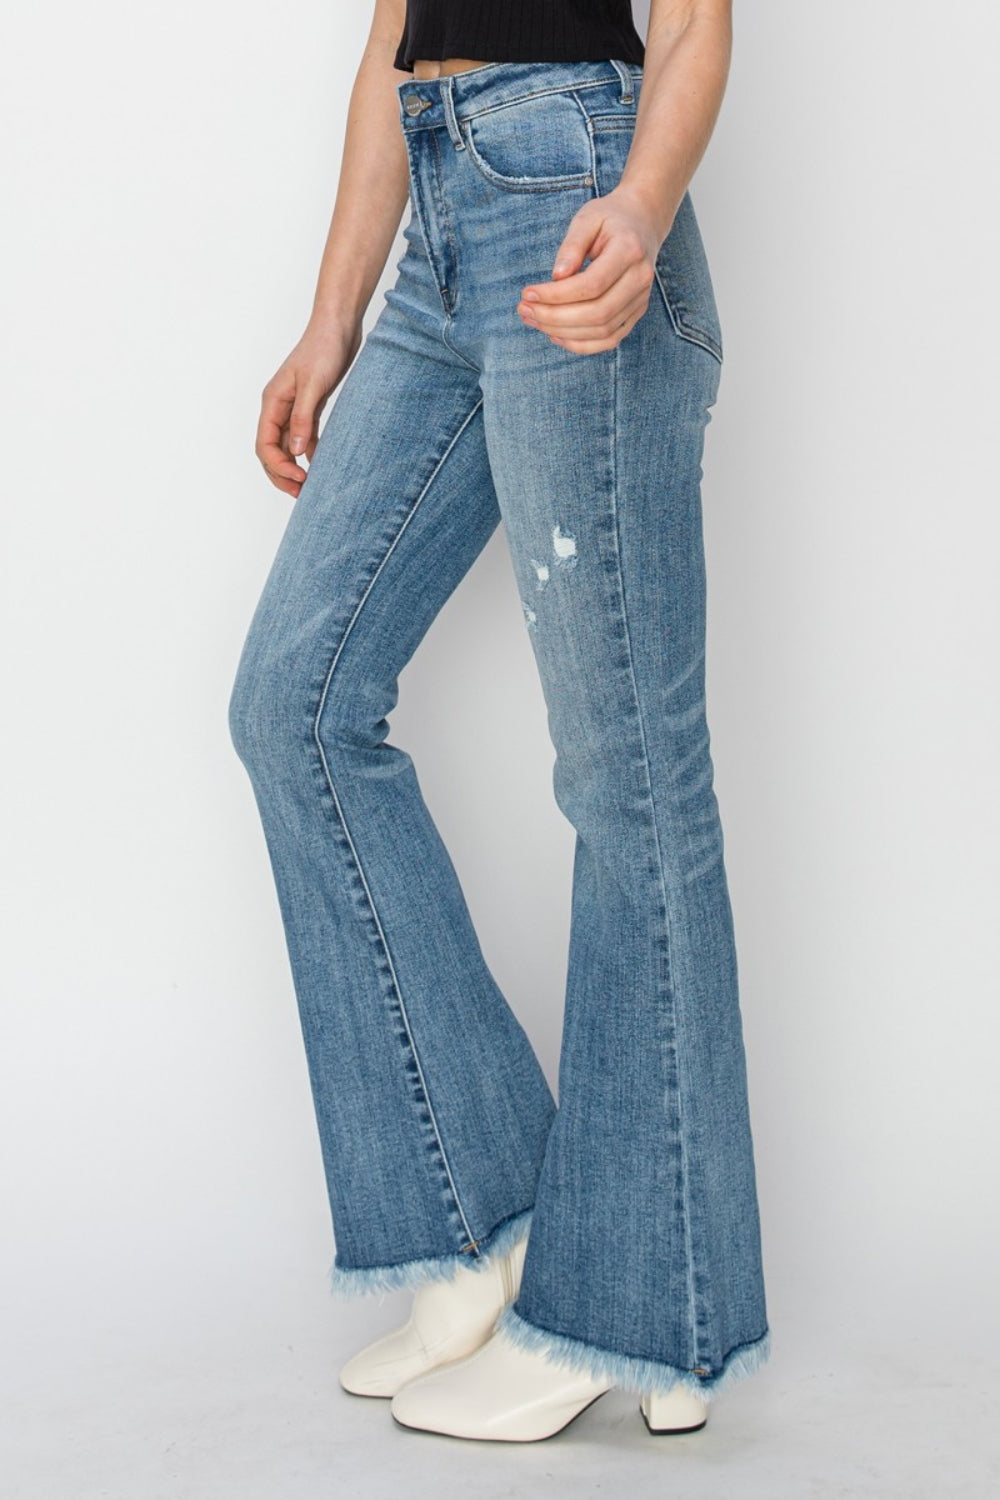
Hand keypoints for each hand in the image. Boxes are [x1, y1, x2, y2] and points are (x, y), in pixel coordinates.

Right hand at [255, 314, 362, 496]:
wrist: (338, 327)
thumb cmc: (323, 349)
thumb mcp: (313, 385)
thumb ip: (303, 418)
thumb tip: (295, 451)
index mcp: (272, 402)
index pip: (265, 444)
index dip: (277, 466)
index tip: (298, 479)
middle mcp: (278, 407)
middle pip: (271, 450)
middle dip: (282, 474)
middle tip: (300, 493)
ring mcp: (294, 408)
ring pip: (287, 446)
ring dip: (294, 467)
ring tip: (309, 487)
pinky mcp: (310, 406)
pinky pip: (304, 437)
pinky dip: (309, 453)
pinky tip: (321, 465)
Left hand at [516, 183, 673, 354]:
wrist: (642, 223)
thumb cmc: (609, 218)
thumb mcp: (587, 218)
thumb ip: (572, 245)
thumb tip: (557, 277)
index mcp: (630, 251)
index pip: (592, 285)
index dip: (556, 295)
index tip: (527, 293)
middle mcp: (640, 279)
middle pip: (597, 313)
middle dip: (555, 317)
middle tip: (524, 310)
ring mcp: (641, 300)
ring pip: (602, 332)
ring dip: (563, 332)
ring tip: (534, 320)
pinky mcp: (635, 313)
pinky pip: (609, 341)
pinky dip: (580, 344)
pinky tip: (555, 335)